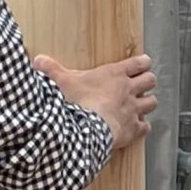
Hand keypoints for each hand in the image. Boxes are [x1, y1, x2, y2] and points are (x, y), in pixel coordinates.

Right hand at [35, 52, 155, 151]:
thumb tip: (38, 60)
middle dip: (148, 82)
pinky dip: (143, 127)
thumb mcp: (61, 82)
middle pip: (150, 80)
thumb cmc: (77, 103)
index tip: (142, 64)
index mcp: (115, 74)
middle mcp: (128, 90)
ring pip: (152, 102)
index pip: (138, 63)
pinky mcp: (133, 129)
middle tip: (142, 85)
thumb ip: (51, 70)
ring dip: (148, 103)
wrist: (85, 129)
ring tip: (141, 105)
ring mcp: (133, 110)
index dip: (142, 63)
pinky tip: (137, 127)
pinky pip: (146, 126)